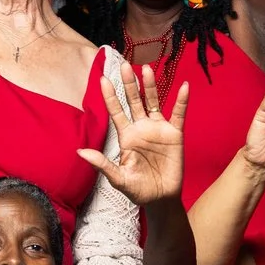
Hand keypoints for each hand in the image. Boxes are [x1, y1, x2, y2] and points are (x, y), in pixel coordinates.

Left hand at [81, 66, 189, 206]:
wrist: (161, 199)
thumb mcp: (118, 178)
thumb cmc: (138, 190)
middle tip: (124, 65)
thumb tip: (80, 152)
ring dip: (150, 86)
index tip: (102, 79)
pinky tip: (184, 87)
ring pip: (153, 102)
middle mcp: (141, 128)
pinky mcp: (174, 134)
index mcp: (126, 136)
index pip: (116, 111)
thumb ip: (102, 164)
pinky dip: (181, 101)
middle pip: (133, 101)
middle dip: (128, 84)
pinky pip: (178, 114)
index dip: (110, 96)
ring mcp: (158, 129)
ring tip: (146, 69)